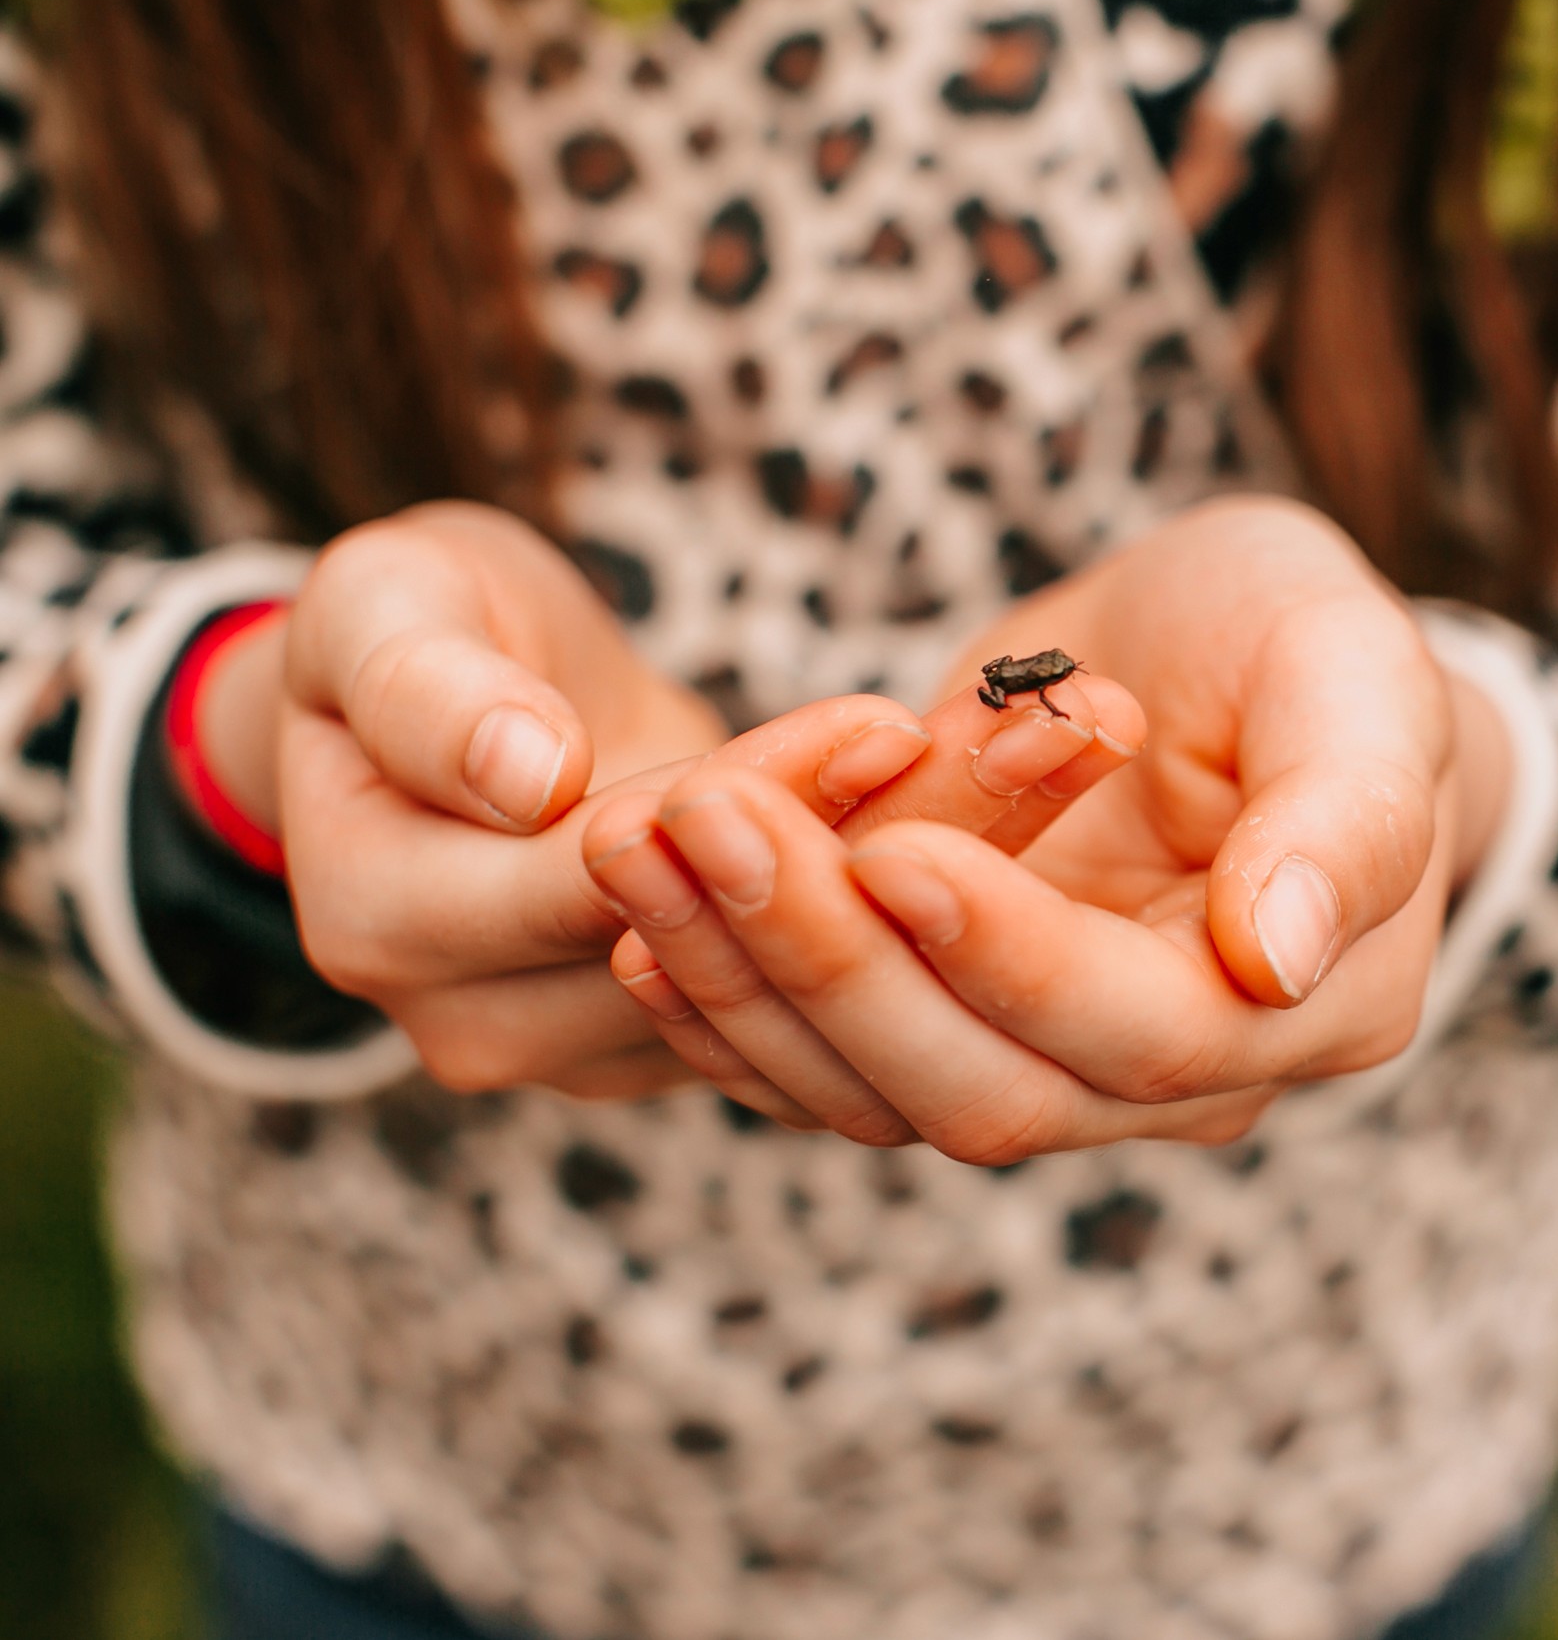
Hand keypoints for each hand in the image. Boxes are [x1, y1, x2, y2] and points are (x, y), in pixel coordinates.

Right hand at [264, 501, 1143, 1106]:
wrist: (449, 705)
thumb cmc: (407, 631)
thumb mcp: (382, 611)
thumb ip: (429, 691)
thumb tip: (530, 775)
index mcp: (392, 923)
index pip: (601, 879)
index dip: (756, 802)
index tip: (889, 723)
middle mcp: (499, 1022)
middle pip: (733, 932)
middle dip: (902, 827)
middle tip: (1052, 729)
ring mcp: (604, 1045)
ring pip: (809, 956)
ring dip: (953, 846)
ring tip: (1076, 740)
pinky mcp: (699, 1029)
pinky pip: (834, 955)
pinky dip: (937, 866)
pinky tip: (1046, 777)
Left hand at [588, 496, 1514, 1156]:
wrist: (1236, 655)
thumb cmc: (1309, 643)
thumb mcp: (1358, 671)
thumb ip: (1348, 816)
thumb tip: (1275, 960)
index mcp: (1304, 1009)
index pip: (1142, 1031)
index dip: (1013, 957)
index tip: (898, 854)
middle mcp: (1174, 1080)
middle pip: (984, 1090)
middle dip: (831, 966)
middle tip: (707, 823)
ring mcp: (1053, 1068)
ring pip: (877, 1093)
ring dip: (743, 979)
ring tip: (634, 844)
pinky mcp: (948, 1030)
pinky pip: (823, 1063)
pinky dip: (724, 1001)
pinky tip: (637, 915)